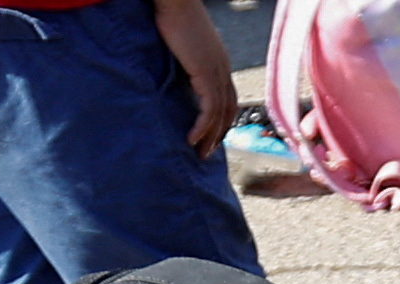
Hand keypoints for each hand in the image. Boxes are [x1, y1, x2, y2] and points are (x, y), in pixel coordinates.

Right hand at [154, 0, 239, 155]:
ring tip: (199, 153)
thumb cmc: (171, 15)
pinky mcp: (206, 73)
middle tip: (206, 153)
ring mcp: (217, 71)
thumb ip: (183, 61)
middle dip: (219, 134)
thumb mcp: (181, 44)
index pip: (226, 98)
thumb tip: (172, 76)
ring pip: (221, 114)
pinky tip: (192, 139)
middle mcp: (223, 68)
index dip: (220, 120)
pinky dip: (202, 127)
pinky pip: (209, 109)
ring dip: (211, 137)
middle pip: (228, 110)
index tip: (210, 136)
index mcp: (218, 62)